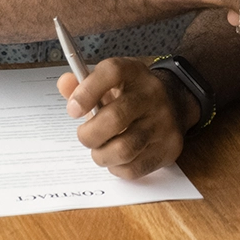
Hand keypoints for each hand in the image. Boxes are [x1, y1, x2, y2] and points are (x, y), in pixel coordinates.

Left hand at [57, 57, 195, 178]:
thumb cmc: (131, 94)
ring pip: (124, 149)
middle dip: (90, 134)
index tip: (72, 110)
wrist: (175, 102)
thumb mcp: (111, 82)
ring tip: (99, 150)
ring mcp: (164, 121)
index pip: (111, 72)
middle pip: (115, 118)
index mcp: (134, 72)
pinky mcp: (170, 147)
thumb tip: (64, 84)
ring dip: (102, 155)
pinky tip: (116, 158)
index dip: (87, 91)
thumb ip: (84, 84)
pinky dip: (117, 168)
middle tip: (84, 136)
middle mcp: (152, 94)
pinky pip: (135, 168)